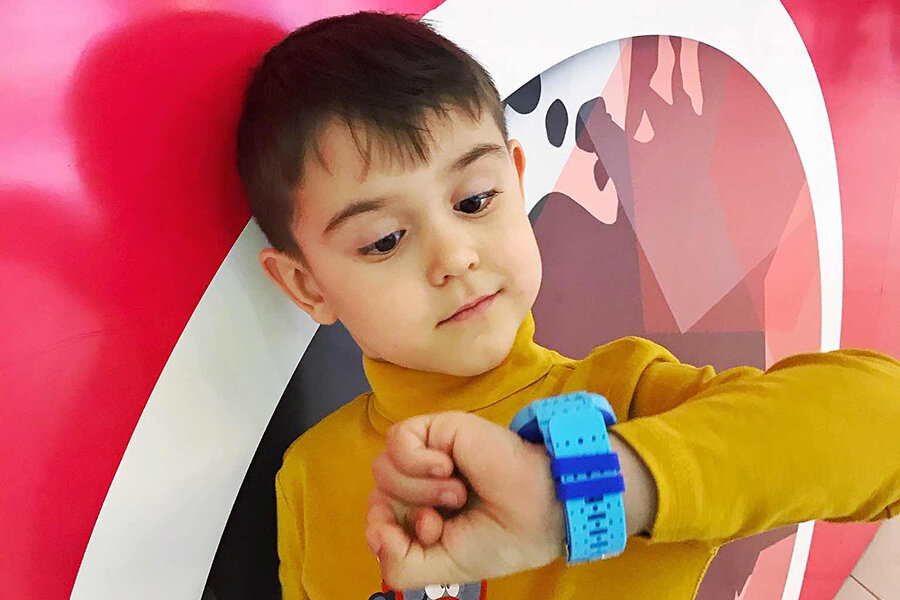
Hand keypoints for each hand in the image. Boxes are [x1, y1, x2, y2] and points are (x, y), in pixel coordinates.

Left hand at [366, 411, 565, 588]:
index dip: (387, 531)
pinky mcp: (438, 428)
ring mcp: (428, 453)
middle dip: (404, 515)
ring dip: (419, 490)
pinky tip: (449, 467)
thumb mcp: (442, 568)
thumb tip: (374, 529)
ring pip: (383, 469)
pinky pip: (398, 440)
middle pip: (377, 494)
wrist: (538, 512)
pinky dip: (417, 461)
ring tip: (458, 493)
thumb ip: (397, 563)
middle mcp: (421, 483)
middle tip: (442, 519)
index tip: (426, 534)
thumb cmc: (499, 540)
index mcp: (422, 513)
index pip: (377, 517)